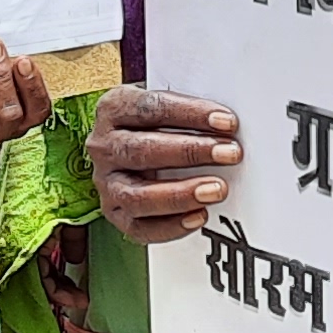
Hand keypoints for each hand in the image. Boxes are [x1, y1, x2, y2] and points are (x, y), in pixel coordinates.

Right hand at [84, 83, 242, 242]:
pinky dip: (171, 226)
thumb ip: (189, 111)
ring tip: (216, 189)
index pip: (150, 108)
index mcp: (113, 109)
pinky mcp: (115, 213)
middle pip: (141, 150)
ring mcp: (107, 183)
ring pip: (137, 195)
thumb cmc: (154, 125)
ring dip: (180, 194)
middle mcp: (104, 147)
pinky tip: (198, 216)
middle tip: (228, 153)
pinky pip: (139, 227)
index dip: (190, 114)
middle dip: (189, 152)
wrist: (130, 146)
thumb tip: (227, 123)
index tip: (226, 122)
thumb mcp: (165, 105)